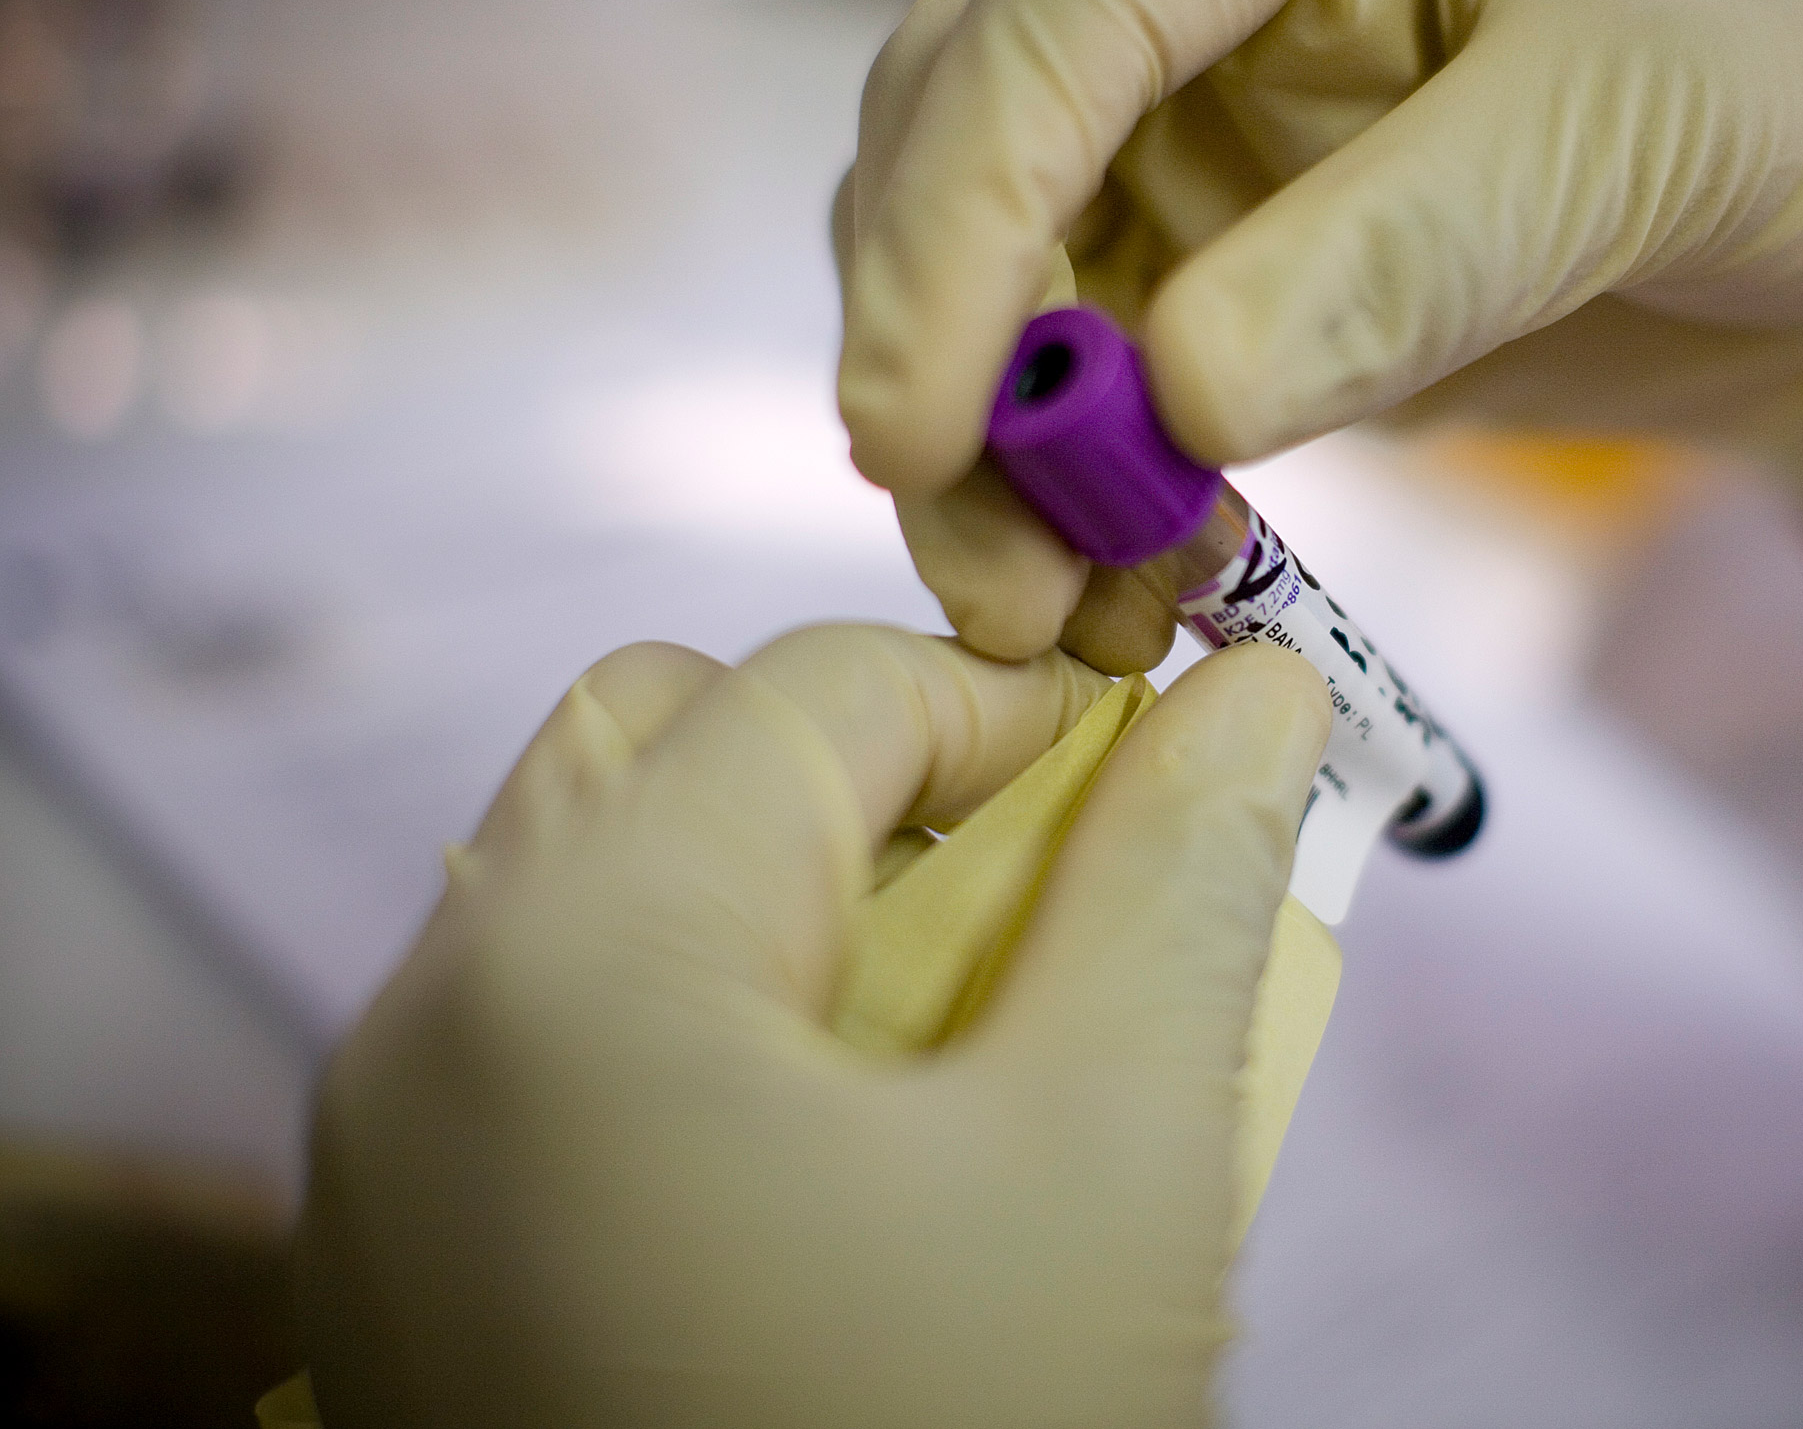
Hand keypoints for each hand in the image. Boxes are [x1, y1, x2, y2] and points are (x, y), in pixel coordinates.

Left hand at [294, 628, 1329, 1427]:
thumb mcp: (1116, 1154)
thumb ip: (1185, 878)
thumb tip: (1256, 690)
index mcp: (575, 966)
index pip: (813, 691)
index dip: (1020, 704)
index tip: (1164, 787)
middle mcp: (428, 1029)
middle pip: (662, 752)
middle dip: (879, 779)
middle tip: (1047, 904)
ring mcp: (393, 1159)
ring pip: (606, 891)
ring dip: (806, 898)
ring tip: (978, 1036)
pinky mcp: (414, 1265)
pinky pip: (561, 1041)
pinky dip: (719, 1021)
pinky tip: (861, 1153)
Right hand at [834, 0, 1802, 671]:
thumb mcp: (1643, 133)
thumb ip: (1418, 248)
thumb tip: (1178, 397)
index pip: (1055, 17)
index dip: (959, 217)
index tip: (922, 429)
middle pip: (961, 143)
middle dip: (945, 353)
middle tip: (984, 562)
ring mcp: (1208, 133)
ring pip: (1001, 281)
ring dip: (994, 456)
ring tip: (1052, 618)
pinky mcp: (1234, 273)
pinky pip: (1095, 383)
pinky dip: (1079, 496)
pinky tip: (1121, 597)